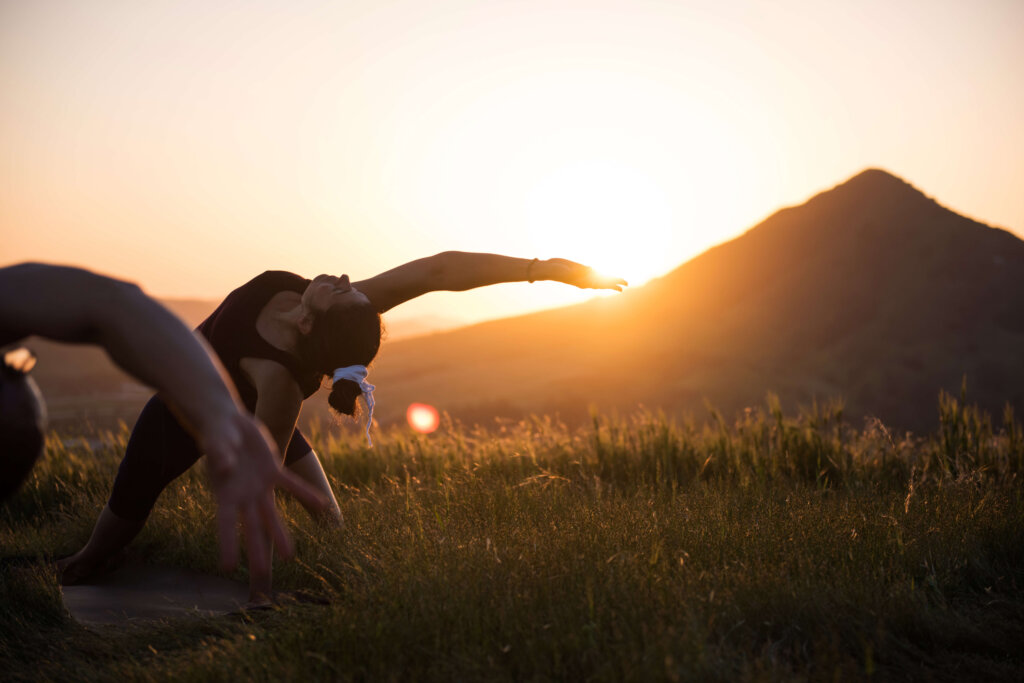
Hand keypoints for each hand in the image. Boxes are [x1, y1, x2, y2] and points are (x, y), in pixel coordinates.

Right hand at [200, 412, 327, 573]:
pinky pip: (291, 485)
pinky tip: (322, 506)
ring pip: (271, 514)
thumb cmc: (215, 432)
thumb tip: (225, 467)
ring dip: (280, 534)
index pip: (225, 523)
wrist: (226, 420)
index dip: (227, 544)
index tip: (228, 567)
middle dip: (257, 551)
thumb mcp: (216, 442)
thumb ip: (219, 455)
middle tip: (261, 576)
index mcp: (224, 492)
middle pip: (251, 527)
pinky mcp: (272, 470)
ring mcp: (259, 484)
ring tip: (290, 557)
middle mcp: (242, 495)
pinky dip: (305, 495)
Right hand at [543, 258, 627, 290]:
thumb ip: (573, 271)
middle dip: (614, 282)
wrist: (546, 269)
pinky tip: (606, 275)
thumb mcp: (563, 269)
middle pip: (603, 283)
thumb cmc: (553, 270)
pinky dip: (601, 275)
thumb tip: (588, 269)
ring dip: (610, 279)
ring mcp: (583, 276)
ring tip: (620, 281)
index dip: (611, 284)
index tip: (621, 286)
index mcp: (582, 281)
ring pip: (600, 279)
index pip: (600, 284)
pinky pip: (594, 274)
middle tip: (627, 284)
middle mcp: (584, 280)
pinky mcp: (581, 270)